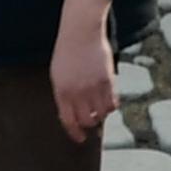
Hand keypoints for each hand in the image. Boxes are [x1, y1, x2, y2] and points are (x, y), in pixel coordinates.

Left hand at [50, 0, 119, 141]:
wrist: (80, 32)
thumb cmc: (66, 52)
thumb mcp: (58, 74)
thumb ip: (64, 94)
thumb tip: (72, 114)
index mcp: (61, 90)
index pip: (68, 120)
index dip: (74, 132)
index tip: (79, 138)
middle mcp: (77, 92)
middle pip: (86, 120)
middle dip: (88, 124)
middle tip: (91, 122)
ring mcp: (93, 87)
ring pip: (101, 114)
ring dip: (100, 115)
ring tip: (98, 109)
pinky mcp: (108, 81)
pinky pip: (112, 103)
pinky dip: (111, 106)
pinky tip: (108, 103)